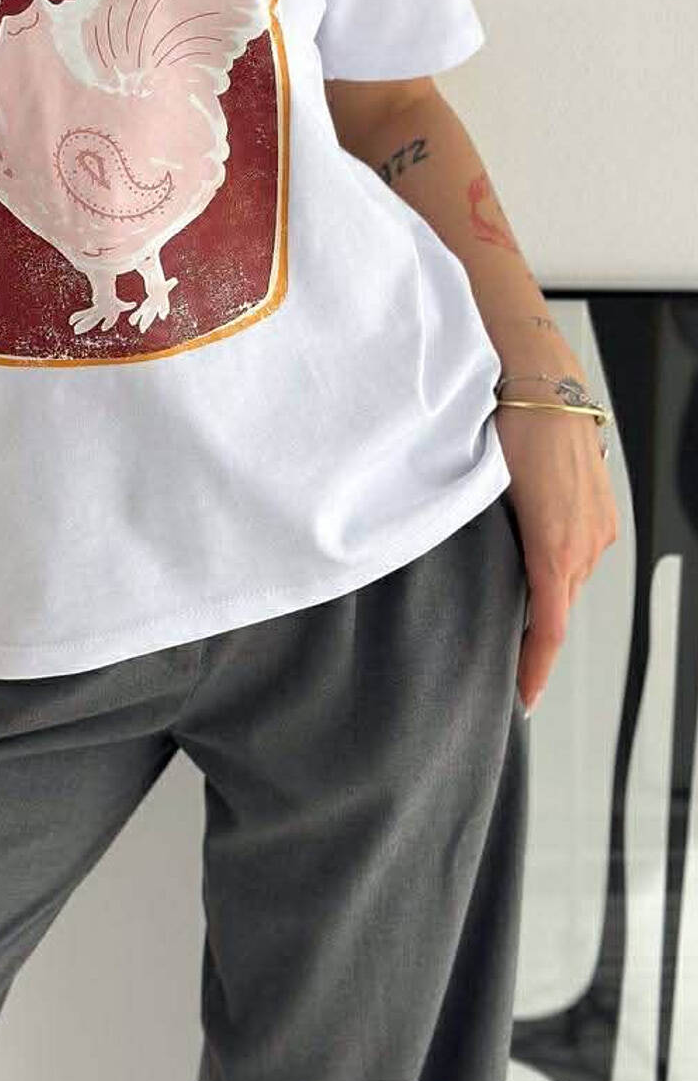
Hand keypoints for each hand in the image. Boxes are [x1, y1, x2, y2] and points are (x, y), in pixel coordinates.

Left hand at [495, 395, 618, 715]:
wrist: (543, 381)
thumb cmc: (509, 427)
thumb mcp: (488, 492)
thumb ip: (491, 543)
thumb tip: (479, 577)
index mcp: (555, 549)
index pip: (548, 629)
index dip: (535, 668)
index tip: (523, 699)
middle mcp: (585, 545)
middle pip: (559, 612)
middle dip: (536, 643)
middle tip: (509, 669)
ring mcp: (598, 528)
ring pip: (568, 583)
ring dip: (545, 602)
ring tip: (516, 622)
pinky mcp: (600, 511)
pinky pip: (578, 556)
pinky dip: (557, 570)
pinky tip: (535, 569)